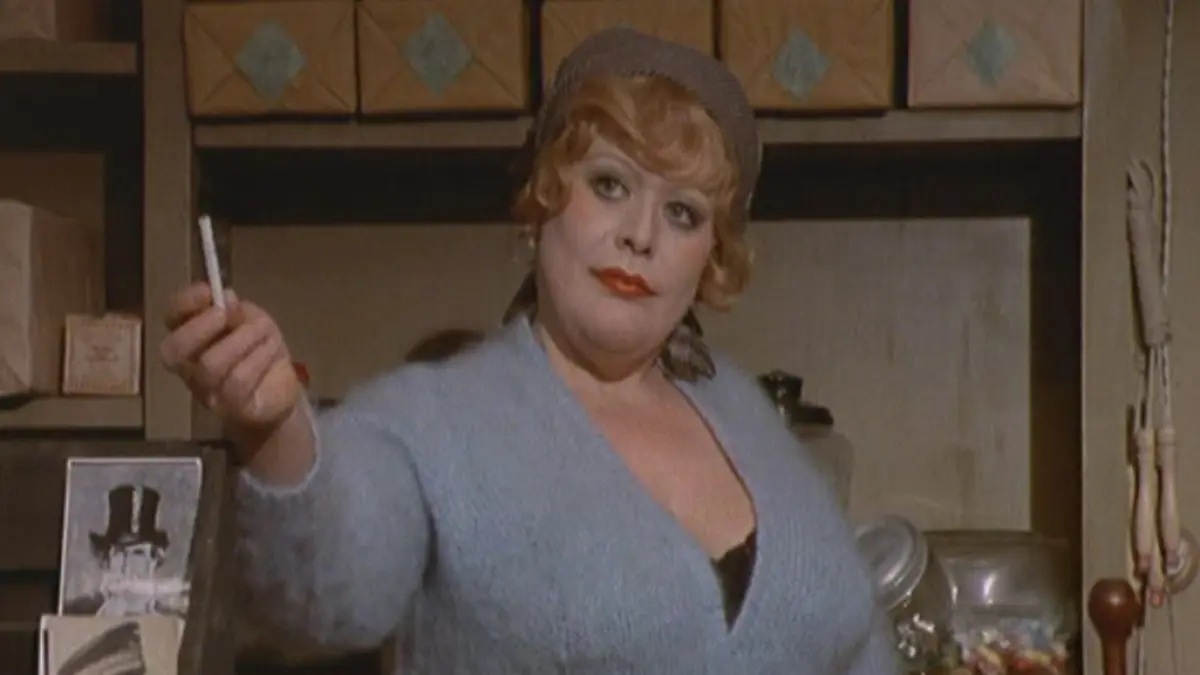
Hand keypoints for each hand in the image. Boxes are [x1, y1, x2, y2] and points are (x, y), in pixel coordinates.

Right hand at [160, 282, 300, 437]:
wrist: (281, 389)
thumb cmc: (259, 350)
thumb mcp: (251, 321)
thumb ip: (235, 311)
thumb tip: (225, 298)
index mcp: (190, 339)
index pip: (171, 319)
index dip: (184, 303)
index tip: (207, 291)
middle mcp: (190, 367)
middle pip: (175, 350)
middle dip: (201, 326)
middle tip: (226, 315)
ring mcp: (207, 392)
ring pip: (210, 364)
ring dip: (241, 339)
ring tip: (264, 332)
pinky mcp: (230, 408)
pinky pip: (237, 381)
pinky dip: (258, 358)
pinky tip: (271, 351)